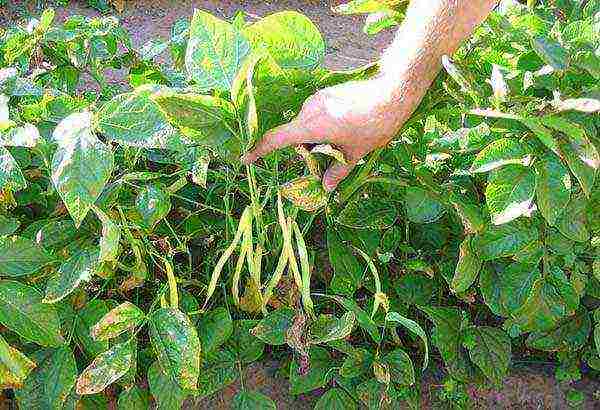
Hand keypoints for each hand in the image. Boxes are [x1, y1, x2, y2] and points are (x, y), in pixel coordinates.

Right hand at [243, 75, 409, 190]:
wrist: (393, 92)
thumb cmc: (373, 125)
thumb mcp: (355, 153)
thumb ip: (337, 171)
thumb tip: (326, 188)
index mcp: (310, 125)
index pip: (277, 139)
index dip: (259, 150)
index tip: (246, 158)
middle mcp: (308, 109)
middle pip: (296, 134)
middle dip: (307, 149)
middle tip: (331, 157)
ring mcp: (318, 98)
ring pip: (308, 124)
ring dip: (318, 137)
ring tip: (345, 140)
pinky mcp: (327, 93)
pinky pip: (317, 114)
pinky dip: (325, 125)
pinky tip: (347, 127)